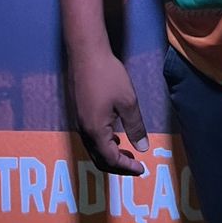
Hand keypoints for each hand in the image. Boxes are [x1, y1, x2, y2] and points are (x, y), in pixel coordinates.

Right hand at [68, 48, 148, 174]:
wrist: (86, 53)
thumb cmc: (108, 76)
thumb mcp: (128, 102)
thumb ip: (135, 127)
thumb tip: (143, 148)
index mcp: (96, 131)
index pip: (111, 159)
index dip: (127, 167)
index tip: (142, 169)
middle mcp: (84, 130)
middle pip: (99, 159)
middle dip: (117, 165)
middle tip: (135, 165)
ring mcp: (79, 121)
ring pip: (93, 148)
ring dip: (110, 154)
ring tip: (127, 152)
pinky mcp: (78, 112)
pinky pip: (90, 137)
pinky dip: (103, 143)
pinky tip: (115, 135)